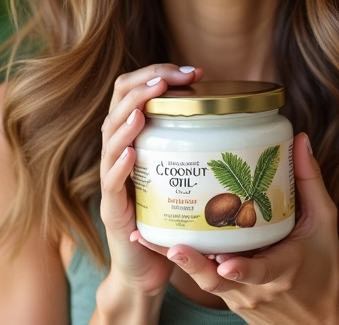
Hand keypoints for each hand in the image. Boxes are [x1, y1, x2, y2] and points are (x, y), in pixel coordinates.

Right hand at [99, 63, 202, 296]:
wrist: (145, 268)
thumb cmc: (167, 215)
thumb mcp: (178, 169)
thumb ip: (192, 140)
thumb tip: (228, 109)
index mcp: (133, 137)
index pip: (132, 91)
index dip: (155, 73)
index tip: (190, 70)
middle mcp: (117, 152)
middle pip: (117, 105)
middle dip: (143, 86)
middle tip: (169, 79)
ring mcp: (111, 180)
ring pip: (109, 138)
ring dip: (126, 118)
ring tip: (145, 105)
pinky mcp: (112, 210)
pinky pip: (111, 182)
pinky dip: (119, 164)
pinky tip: (133, 151)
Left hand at [133, 133, 338, 323]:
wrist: (318, 320)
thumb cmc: (322, 268)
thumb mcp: (323, 224)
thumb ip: (310, 183)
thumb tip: (299, 141)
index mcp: (282, 270)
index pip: (260, 272)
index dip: (242, 269)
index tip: (225, 264)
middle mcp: (255, 288)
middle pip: (218, 280)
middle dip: (193, 265)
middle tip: (173, 246)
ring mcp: (238, 296)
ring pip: (204, 281)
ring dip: (181, 262)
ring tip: (152, 240)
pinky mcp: (228, 297)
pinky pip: (205, 280)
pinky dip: (186, 263)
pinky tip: (161, 242)